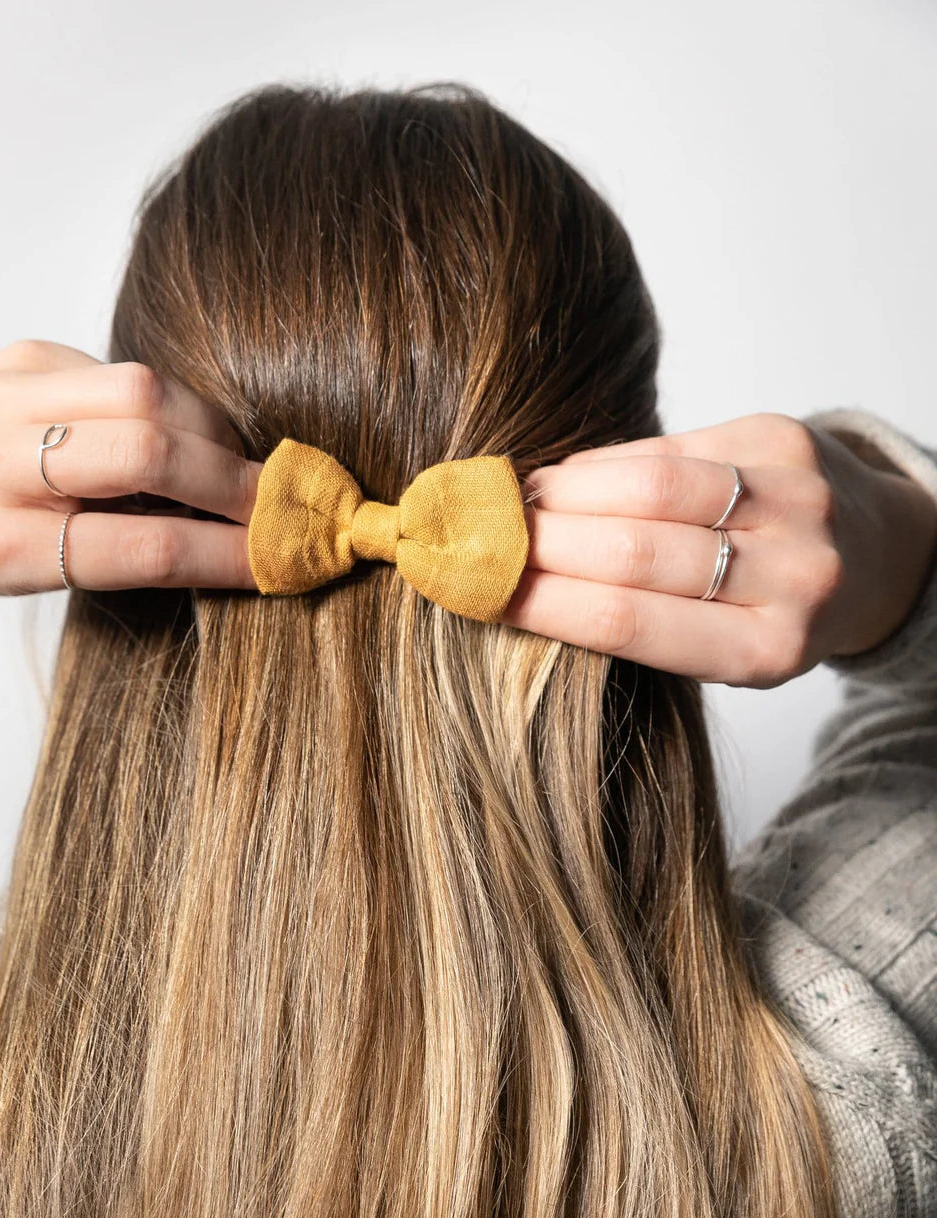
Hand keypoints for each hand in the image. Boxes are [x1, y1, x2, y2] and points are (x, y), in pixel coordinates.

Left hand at [0, 339, 262, 594]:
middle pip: (147, 453)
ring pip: (145, 392)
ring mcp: (3, 396)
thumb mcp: (44, 573)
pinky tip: (189, 437)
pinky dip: (175, 408)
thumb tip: (242, 534)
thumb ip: (129, 550)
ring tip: (234, 468)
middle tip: (277, 504)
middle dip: (231, 481)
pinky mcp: (24, 352)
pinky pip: (128, 371)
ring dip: (212, 433)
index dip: (227, 553)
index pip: (144, 549)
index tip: (279, 557)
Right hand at [504, 413, 936, 687]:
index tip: (475, 590)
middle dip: (539, 541)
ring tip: (514, 503)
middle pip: (633, 550)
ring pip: (650, 485)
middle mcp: (792, 574)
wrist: (872, 554)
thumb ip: (638, 620)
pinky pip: (672, 444)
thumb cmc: (770, 612)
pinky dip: (606, 464)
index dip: (540, 602)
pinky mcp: (784, 439)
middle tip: (474, 538)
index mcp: (765, 649)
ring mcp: (794, 499)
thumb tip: (516, 580)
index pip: (627, 622)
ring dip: (564, 491)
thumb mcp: (718, 650)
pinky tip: (568, 478)